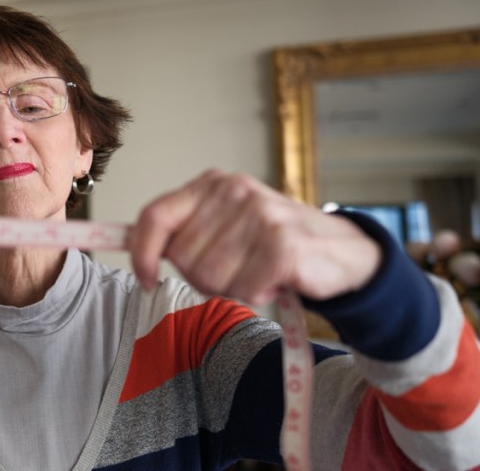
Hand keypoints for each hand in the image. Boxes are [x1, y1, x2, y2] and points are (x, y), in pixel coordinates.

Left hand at [128, 169, 380, 305]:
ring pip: (211, 279)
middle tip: (236, 268)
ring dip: (233, 287)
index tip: (145, 278)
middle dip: (203, 276)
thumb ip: (185, 232)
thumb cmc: (273, 242)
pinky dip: (257, 294)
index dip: (142, 253)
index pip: (155, 215)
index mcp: (212, 185)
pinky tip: (275, 279)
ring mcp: (261, 215)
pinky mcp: (284, 244)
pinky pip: (243, 290)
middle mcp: (235, 191)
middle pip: (182, 258)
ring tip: (257, 271)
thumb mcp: (225, 224)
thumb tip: (136, 249)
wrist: (343, 251)